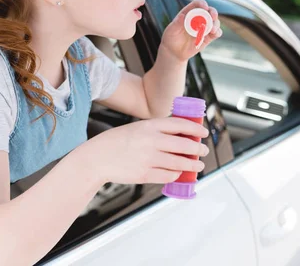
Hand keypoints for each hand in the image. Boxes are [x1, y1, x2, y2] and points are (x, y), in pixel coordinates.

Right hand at [78, 117, 209, 184]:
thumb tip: (180, 136)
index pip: (180, 124)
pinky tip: (178, 173)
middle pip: (185, 145)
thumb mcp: (136, 128)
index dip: (195, 128)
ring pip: (179, 163)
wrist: (96, 158)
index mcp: (148, 126)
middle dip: (198, 149)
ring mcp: (148, 159)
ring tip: (197, 165)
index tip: (203, 132)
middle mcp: (150, 141)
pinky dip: (176, 174)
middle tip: (204, 151)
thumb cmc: (115, 142)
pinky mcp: (144, 174)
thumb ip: (155, 131)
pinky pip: (168, 175)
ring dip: (192, 164)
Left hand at [160, 0, 222, 61]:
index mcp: (189, 13)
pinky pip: (216, 33)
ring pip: (214, 22)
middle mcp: (198, 18)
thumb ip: (176, 23)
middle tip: (213, 17)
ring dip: (216, 24)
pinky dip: (217, 32)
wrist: (174, 51)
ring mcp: (204, 27)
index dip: (202, 4)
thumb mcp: (171, 30)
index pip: (197, 4)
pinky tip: (215, 33)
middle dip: (213, 12)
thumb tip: (182, 16)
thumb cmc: (171, 38)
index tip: (204, 7)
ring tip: (212, 30)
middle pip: (209, 11)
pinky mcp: (208, 37)